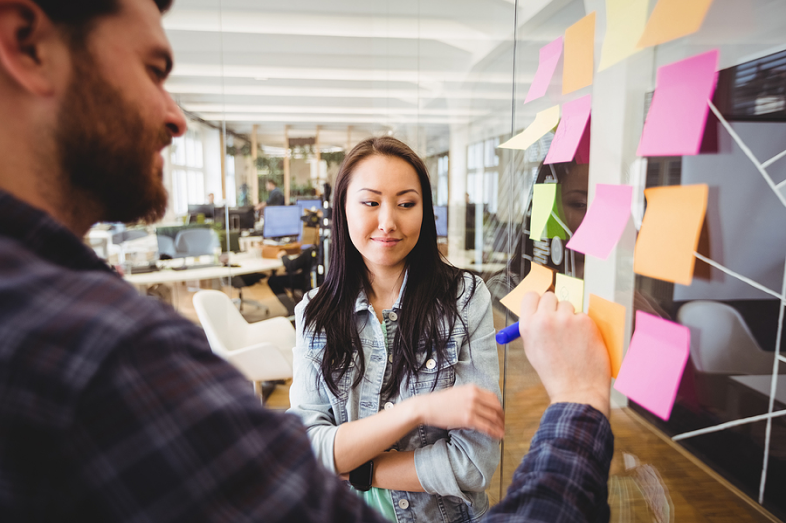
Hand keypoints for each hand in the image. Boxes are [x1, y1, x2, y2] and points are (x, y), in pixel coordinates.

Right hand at [408, 384, 504, 439]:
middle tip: (502, 424)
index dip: (499, 407)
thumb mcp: (458, 392)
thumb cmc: (440, 402)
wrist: (427, 406)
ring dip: (500, 426)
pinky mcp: (468, 418)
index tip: (500, 414)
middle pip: (496, 407)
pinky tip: (497, 436)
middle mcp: (474, 396)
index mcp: (472, 388)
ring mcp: (471, 407)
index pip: (493, 397)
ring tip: (501, 432)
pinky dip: (494, 432)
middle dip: (502, 417)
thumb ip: (471, 396)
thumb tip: (481, 405)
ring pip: (493, 417)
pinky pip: (486, 426)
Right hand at [518, 292, 610, 417]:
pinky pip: (583, 316)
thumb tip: (539, 311)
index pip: (530, 296)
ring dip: (570, 317)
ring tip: (572, 339)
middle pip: (549, 296)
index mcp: (528, 326)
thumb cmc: (555, 374)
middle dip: (555, 307)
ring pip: (568, 305)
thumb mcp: (532, 350)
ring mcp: (566, 319)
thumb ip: (534, 327)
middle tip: (560, 322)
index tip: (544, 306)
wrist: (577, 390)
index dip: (538, 301)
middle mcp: (544, 319)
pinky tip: (583, 343)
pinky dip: (584, 327)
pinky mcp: (584, 321)